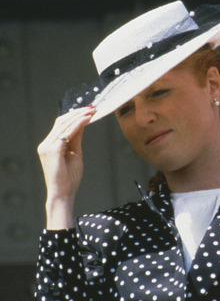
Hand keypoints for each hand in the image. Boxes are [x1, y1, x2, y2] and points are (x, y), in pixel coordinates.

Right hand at [37, 106, 95, 228]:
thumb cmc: (70, 177)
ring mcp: (47, 147)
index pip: (61, 125)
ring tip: (92, 111)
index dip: (74, 116)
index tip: (89, 110)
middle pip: (61, 122)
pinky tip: (87, 120)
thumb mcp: (75, 154)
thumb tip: (82, 123)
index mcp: (50, 145)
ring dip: (79, 116)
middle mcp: (45, 144)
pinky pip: (66, 133)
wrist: (63, 193)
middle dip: (78, 113)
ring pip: (64, 125)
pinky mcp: (52, 150)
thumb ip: (76, 139)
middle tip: (93, 107)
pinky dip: (78, 125)